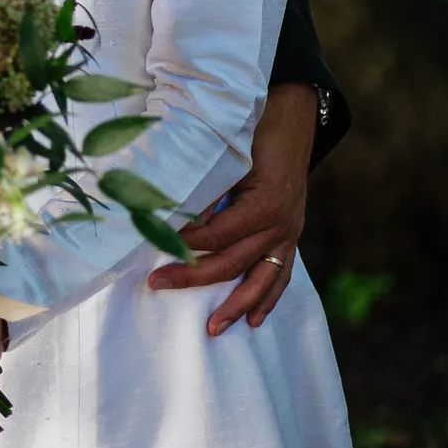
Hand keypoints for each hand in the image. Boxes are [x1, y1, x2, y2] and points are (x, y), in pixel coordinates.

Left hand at [148, 82, 316, 335]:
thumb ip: (207, 184)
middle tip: (157, 283)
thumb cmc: (256, 130)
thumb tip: (170, 208)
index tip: (154, 244)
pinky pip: (280, 274)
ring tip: (212, 328)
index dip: (184, 242)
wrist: (293, 118)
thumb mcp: (230, 152)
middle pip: (232, 262)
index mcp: (265, 205)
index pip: (216, 235)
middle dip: (193, 277)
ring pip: (260, 280)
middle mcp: (280, 226)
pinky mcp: (291, 237)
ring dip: (235, 305)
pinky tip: (253, 320)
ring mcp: (288, 235)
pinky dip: (267, 298)